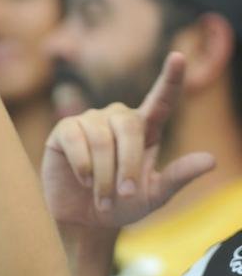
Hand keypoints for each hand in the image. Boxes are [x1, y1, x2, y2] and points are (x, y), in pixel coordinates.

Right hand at [41, 53, 215, 228]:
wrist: (82, 218)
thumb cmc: (121, 204)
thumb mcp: (155, 195)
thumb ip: (179, 176)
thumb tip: (212, 160)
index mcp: (146, 129)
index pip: (161, 99)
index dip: (170, 78)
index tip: (178, 57)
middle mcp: (118, 118)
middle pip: (130, 127)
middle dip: (128, 164)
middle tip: (124, 194)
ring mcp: (90, 121)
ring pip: (102, 139)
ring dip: (104, 175)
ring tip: (103, 198)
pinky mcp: (64, 130)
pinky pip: (76, 140)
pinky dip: (82, 165)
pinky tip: (82, 180)